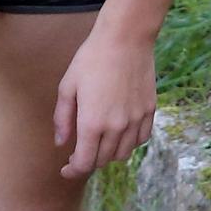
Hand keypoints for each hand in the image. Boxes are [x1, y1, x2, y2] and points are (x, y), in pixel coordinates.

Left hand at [53, 24, 156, 178]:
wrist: (125, 39)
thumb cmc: (91, 59)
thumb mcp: (67, 86)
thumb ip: (62, 118)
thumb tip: (60, 143)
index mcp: (92, 123)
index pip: (83, 163)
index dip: (73, 171)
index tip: (65, 169)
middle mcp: (116, 127)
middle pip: (102, 160)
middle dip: (88, 162)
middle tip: (77, 154)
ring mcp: (136, 120)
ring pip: (123, 154)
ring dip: (108, 155)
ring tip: (98, 144)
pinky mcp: (149, 112)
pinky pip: (140, 140)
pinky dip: (128, 144)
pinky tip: (119, 135)